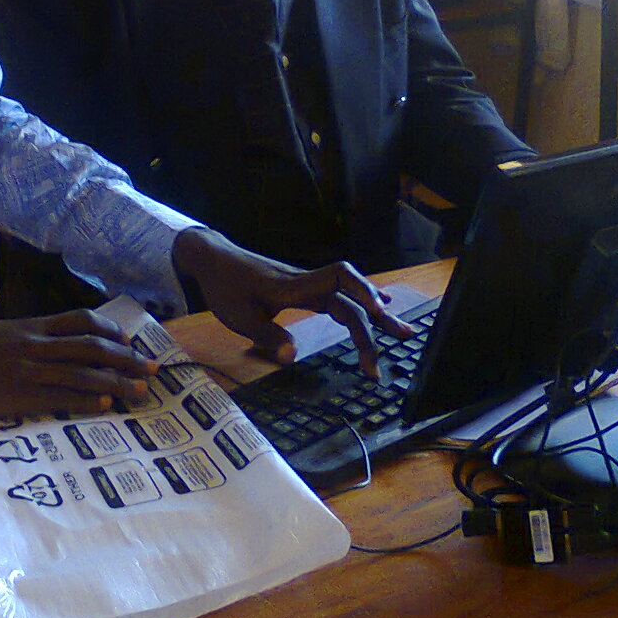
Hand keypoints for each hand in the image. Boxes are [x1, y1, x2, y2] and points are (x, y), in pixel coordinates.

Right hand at [0, 309, 158, 416]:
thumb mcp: (2, 333)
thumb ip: (30, 337)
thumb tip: (57, 344)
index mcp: (32, 326)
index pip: (82, 320)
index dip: (111, 330)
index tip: (130, 341)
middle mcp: (35, 343)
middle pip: (93, 346)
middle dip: (127, 357)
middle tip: (152, 367)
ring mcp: (28, 369)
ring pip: (84, 372)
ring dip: (118, 381)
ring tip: (141, 391)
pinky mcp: (18, 395)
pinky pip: (60, 397)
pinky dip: (87, 399)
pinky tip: (106, 404)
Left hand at [171, 227, 412, 377]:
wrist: (214, 260)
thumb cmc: (226, 287)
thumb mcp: (240, 317)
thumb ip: (267, 336)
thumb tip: (293, 357)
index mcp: (297, 286)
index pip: (340, 281)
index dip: (362, 293)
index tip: (377, 317)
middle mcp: (309, 283)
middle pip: (352, 296)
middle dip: (376, 321)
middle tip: (401, 342)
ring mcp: (308, 285)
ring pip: (349, 296)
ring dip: (375, 313)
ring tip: (403, 331)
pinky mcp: (304, 289)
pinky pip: (340, 294)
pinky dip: (362, 300)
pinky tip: (379, 307)